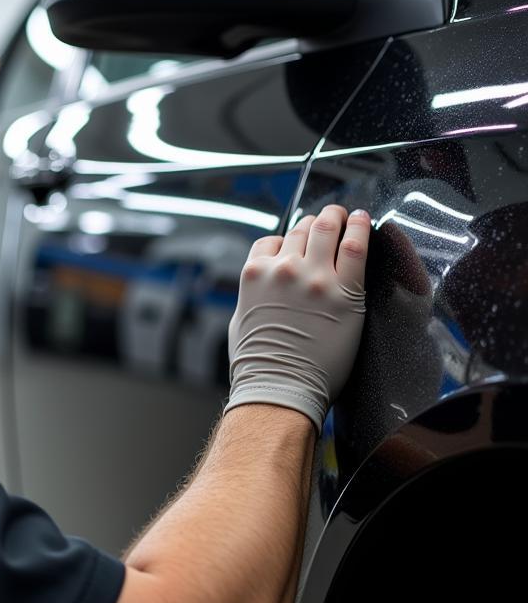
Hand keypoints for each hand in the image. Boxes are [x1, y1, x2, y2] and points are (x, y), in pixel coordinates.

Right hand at [225, 205, 369, 430]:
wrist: (279, 388)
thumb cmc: (257, 364)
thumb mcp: (240, 318)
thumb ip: (254, 294)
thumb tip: (264, 288)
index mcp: (254, 274)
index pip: (272, 240)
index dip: (287, 239)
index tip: (298, 241)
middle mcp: (282, 269)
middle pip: (301, 230)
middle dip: (315, 222)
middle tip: (328, 218)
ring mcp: (314, 278)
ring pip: (326, 229)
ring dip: (336, 217)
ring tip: (345, 214)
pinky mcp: (344, 293)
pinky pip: (355, 248)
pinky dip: (359, 228)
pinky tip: (362, 220)